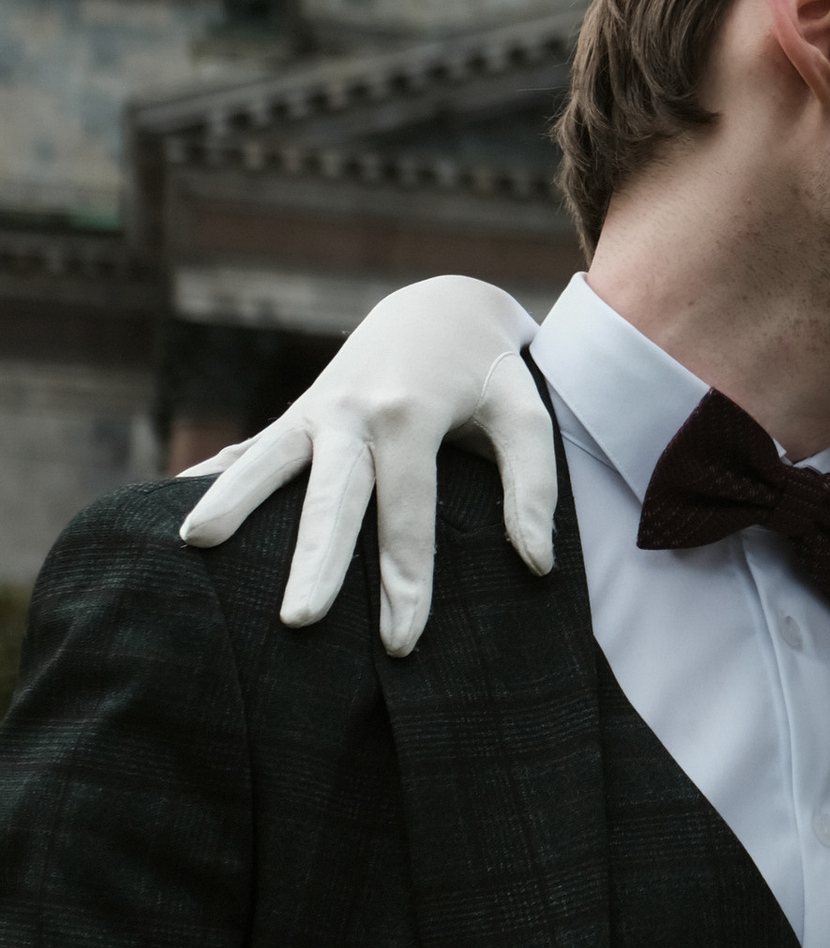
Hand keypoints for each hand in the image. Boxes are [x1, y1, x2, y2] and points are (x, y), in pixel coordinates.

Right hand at [179, 278, 551, 655]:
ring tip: (196, 543)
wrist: (440, 304)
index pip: (409, 511)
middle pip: (333, 497)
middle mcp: (354, 412)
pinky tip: (175, 504)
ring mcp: (316, 410)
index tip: (401, 643)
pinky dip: (215, 474)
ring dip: (233, 501)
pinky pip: (252, 448)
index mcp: (412, 415)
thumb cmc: (491, 372)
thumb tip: (536, 562)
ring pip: (271, 462)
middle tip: (298, 620)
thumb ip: (534, 484)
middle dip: (316, 560)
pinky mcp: (297, 414)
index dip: (407, 579)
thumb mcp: (527, 412)